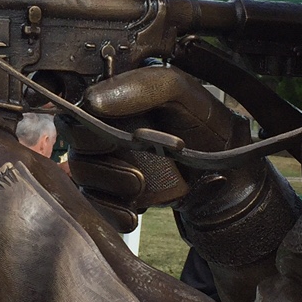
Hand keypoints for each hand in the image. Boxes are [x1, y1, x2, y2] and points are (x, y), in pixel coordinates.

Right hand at [67, 65, 252, 232]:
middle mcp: (103, 134)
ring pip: (84, 181)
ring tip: (141, 189)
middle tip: (137, 174)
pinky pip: (96, 206)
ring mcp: (108, 165)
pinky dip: (110, 213)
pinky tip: (132, 214)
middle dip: (103, 167)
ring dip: (110, 189)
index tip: (112, 141)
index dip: (86, 133)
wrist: (228, 166)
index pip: (73, 119)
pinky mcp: (115, 193)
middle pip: (75, 154)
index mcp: (111, 104)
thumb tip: (91, 103)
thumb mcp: (176, 90)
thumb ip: (137, 88)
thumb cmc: (202, 122)